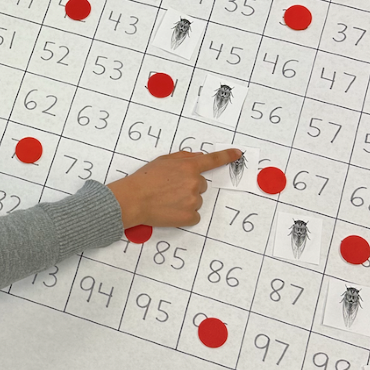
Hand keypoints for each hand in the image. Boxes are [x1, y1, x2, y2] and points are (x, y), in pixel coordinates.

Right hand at [106, 148, 242, 228]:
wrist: (133, 200)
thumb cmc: (144, 180)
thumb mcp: (162, 161)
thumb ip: (183, 157)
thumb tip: (197, 157)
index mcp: (188, 167)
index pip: (212, 160)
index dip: (227, 156)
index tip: (237, 153)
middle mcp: (194, 183)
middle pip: (201, 185)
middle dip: (188, 187)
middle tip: (170, 190)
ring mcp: (193, 200)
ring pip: (196, 201)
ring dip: (185, 202)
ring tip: (166, 201)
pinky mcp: (189, 217)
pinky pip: (194, 216)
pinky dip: (184, 216)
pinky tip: (170, 212)